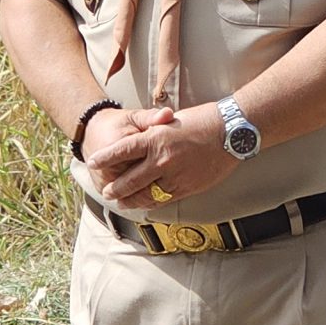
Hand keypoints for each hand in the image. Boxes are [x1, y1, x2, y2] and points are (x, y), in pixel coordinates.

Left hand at [85, 105, 236, 206]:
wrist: (233, 132)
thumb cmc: (203, 121)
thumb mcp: (172, 122)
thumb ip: (154, 135)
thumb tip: (139, 145)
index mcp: (155, 138)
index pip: (121, 151)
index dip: (105, 159)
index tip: (93, 162)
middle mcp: (162, 160)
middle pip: (129, 180)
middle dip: (115, 188)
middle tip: (107, 192)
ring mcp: (175, 176)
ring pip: (145, 195)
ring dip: (131, 200)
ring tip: (122, 202)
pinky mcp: (188, 187)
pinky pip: (164, 200)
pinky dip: (152, 202)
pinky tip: (146, 203)